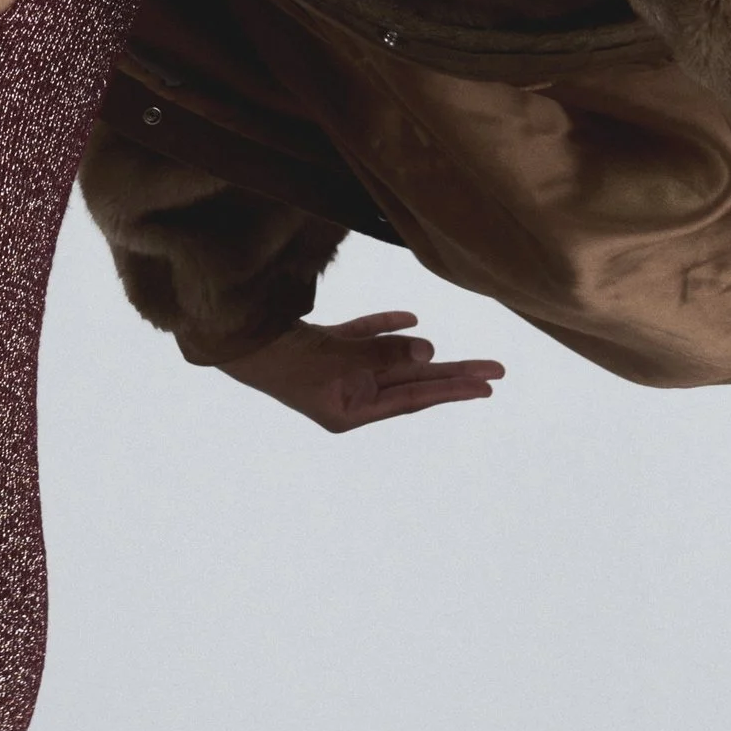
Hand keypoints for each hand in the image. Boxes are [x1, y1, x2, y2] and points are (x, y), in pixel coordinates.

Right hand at [219, 308, 504, 431]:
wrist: (234, 339)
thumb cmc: (284, 358)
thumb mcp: (341, 360)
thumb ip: (385, 354)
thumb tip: (428, 350)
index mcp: (350, 410)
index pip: (413, 398)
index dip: (452, 389)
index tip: (489, 385)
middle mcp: (346, 395)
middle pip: (409, 383)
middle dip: (452, 374)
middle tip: (496, 371)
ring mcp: (334, 373)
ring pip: (389, 362)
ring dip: (420, 354)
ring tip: (461, 355)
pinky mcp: (322, 349)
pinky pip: (362, 340)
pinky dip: (384, 329)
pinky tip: (412, 320)